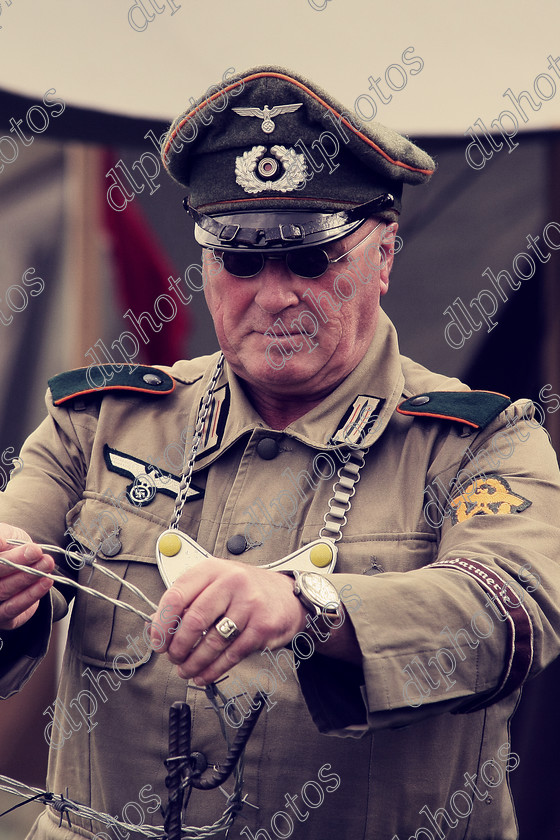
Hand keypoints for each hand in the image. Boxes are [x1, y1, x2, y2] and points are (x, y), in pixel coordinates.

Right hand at [0, 524, 54, 630]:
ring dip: (28, 576)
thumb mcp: (4, 534)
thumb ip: (1, 537)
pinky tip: (46, 581)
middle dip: (17, 562)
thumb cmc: (6, 545)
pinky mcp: (1, 617)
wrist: (20, 560)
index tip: (9, 542)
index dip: (2, 551)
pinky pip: (13, 608)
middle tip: (36, 551)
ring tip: (47, 563)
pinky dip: (31, 595)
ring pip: (4, 591)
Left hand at [150, 557, 306, 684]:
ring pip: (212, 641)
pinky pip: (231, 655)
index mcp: (212, 569)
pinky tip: (203, 674)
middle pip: (193, 620)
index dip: (162, 624)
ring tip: (185, 670)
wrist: (287, 595)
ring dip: (193, 662)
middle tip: (173, 658)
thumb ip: (187, 599)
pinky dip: (213, 670)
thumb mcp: (215, 583)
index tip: (158, 641)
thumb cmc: (245, 590)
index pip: (176, 596)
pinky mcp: (262, 626)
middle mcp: (231, 582)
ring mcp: (249, 603)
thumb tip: (156, 627)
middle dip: (178, 647)